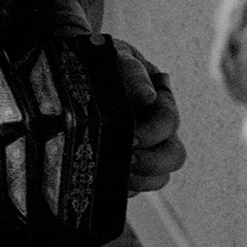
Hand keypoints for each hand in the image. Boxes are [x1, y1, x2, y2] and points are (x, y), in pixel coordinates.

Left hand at [112, 39, 185, 195]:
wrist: (73, 74)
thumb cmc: (101, 62)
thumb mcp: (116, 57)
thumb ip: (131, 71)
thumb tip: (148, 96)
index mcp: (160, 102)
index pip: (169, 123)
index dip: (153, 134)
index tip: (131, 138)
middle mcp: (158, 130)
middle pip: (174, 156)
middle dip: (151, 163)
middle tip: (126, 161)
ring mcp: (145, 151)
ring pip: (159, 178)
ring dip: (140, 181)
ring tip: (116, 177)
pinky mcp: (128, 168)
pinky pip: (136, 189)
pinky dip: (123, 190)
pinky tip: (105, 181)